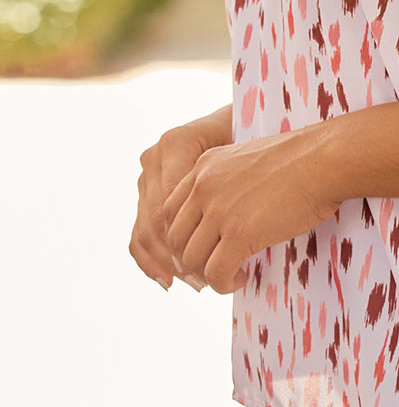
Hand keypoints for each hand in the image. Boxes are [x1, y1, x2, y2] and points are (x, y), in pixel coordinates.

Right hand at [130, 104, 232, 290]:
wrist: (237, 122)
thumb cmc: (251, 136)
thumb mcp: (248, 150)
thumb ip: (233, 177)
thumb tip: (232, 220)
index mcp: (175, 144)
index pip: (173, 204)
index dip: (189, 241)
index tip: (214, 264)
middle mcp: (155, 158)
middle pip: (156, 220)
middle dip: (178, 257)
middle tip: (204, 281)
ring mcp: (146, 176)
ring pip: (145, 230)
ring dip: (166, 263)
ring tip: (194, 283)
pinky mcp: (146, 193)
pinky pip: (139, 231)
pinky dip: (150, 259)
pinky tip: (168, 280)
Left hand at [161, 123, 337, 295]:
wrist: (325, 160)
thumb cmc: (301, 160)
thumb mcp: (248, 161)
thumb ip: (227, 182)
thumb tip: (225, 216)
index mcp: (204, 166)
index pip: (170, 211)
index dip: (182, 238)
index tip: (202, 250)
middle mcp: (204, 186)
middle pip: (174, 238)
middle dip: (191, 261)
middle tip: (214, 269)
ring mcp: (219, 210)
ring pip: (191, 259)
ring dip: (208, 275)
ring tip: (230, 275)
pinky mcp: (238, 234)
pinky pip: (215, 272)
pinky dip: (224, 284)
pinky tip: (242, 278)